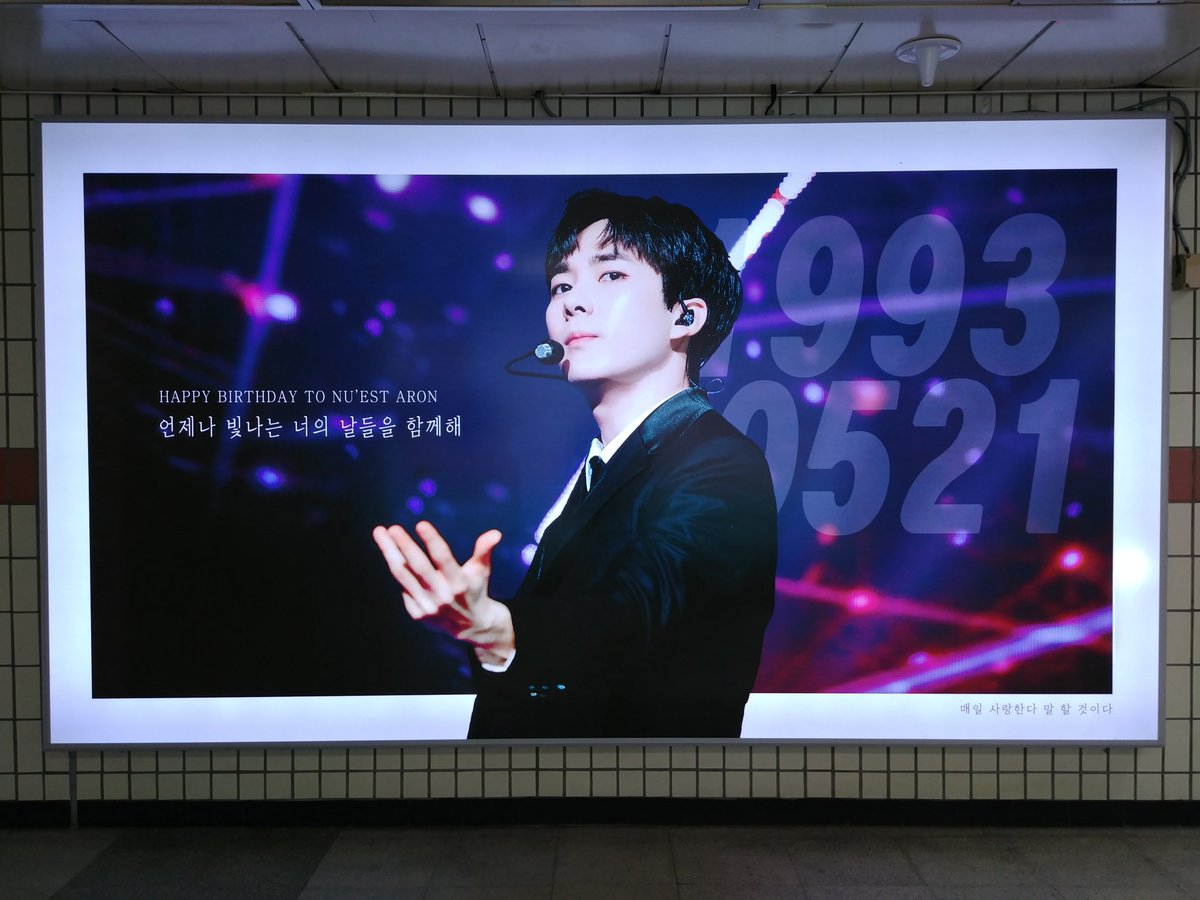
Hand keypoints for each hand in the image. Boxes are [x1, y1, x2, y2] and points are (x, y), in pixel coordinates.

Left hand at [372, 521, 514, 664]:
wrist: (471, 626)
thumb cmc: (475, 590)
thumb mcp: (482, 571)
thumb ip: (484, 551)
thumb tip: (495, 533)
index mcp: (460, 582)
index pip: (444, 558)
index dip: (432, 540)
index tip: (421, 524)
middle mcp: (443, 595)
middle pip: (419, 567)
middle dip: (404, 546)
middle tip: (393, 528)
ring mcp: (428, 606)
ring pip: (403, 576)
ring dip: (390, 553)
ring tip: (380, 533)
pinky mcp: (417, 614)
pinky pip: (403, 588)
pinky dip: (398, 571)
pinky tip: (391, 553)